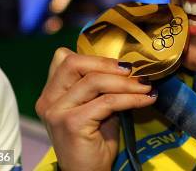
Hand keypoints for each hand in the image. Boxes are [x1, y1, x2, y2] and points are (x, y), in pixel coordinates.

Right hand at [36, 47, 155, 170]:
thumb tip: (127, 63)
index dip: (94, 56)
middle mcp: (48, 99)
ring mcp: (57, 111)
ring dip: (126, 82)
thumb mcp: (95, 105)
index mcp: (51, 92)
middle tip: (133, 70)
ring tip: (146, 86)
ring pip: (94, 81)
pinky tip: (146, 99)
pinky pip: (107, 102)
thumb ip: (100, 85)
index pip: (64, 58)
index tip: (121, 63)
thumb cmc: (95, 140)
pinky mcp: (71, 123)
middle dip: (108, 63)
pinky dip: (131, 98)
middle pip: (75, 63)